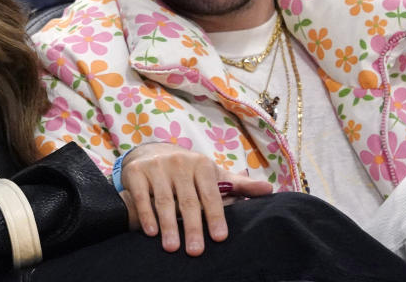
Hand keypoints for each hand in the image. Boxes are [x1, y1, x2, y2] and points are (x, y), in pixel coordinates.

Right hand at [120, 143, 271, 255]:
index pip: (211, 193)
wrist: (152, 154)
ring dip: (168, 225)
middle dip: (192, 227)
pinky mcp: (137, 171)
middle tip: (196, 251)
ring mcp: (157, 166)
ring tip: (172, 248)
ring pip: (164, 200)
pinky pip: (141, 196)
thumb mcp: (213, 175)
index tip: (220, 237)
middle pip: (188, 200)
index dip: (216, 215)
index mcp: (201, 164)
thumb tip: (269, 190)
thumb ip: (238, 185)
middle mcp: (179, 162)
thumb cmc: (189, 172)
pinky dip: (146, 215)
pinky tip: (151, 232)